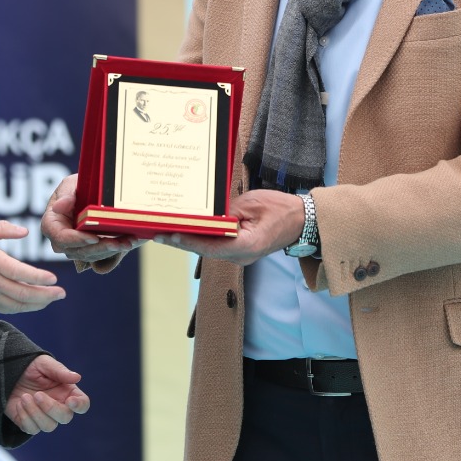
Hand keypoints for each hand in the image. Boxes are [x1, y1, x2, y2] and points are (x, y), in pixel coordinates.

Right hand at [0, 221, 65, 312]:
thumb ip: (2, 229)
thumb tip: (25, 231)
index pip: (19, 273)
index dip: (38, 278)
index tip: (53, 279)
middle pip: (22, 293)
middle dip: (45, 295)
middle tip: (62, 293)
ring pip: (17, 305)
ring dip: (37, 304)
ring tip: (52, 299)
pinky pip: (7, 309)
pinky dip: (24, 308)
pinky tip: (35, 304)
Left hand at [5, 354, 90, 434]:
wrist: (7, 374)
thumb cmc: (30, 367)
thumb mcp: (44, 363)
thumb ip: (60, 371)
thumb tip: (77, 377)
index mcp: (67, 392)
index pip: (82, 404)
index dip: (79, 405)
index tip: (70, 401)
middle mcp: (59, 407)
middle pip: (65, 417)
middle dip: (51, 408)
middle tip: (37, 394)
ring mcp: (45, 417)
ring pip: (49, 426)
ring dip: (35, 413)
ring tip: (24, 397)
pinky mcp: (30, 424)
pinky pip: (32, 429)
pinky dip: (25, 417)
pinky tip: (19, 404)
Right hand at [41, 174, 138, 263]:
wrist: (90, 192)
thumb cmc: (77, 187)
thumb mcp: (70, 184)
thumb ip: (66, 194)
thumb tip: (58, 206)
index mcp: (52, 223)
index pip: (60, 237)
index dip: (76, 240)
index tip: (93, 238)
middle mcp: (61, 240)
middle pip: (77, 250)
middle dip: (98, 248)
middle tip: (116, 243)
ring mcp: (75, 247)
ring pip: (91, 255)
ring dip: (110, 250)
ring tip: (127, 242)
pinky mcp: (89, 250)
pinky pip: (100, 254)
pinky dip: (115, 249)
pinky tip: (128, 241)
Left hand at [155, 190, 304, 266]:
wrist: (302, 220)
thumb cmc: (281, 209)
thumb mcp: (252, 203)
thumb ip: (227, 212)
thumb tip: (204, 215)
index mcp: (248, 246)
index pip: (213, 246)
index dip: (190, 241)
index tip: (172, 235)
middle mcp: (243, 257)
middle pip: (206, 251)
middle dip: (182, 242)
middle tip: (159, 234)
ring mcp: (241, 256)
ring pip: (209, 250)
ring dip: (189, 241)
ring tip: (166, 232)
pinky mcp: (240, 251)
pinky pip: (216, 247)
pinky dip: (201, 240)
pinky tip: (186, 232)